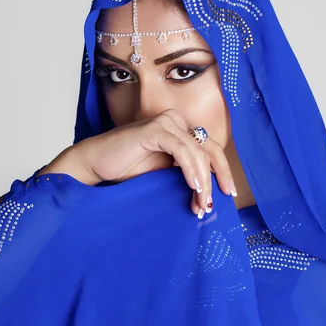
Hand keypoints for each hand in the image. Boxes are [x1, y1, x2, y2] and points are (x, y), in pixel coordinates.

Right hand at [40, 109, 235, 216]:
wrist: (95, 163)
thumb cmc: (126, 169)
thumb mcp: (163, 172)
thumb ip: (185, 173)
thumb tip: (210, 191)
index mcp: (180, 129)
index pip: (211, 148)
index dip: (223, 171)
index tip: (230, 194)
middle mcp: (175, 121)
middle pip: (210, 149)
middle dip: (217, 178)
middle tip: (217, 203)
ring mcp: (165, 122)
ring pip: (197, 153)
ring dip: (203, 182)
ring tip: (201, 204)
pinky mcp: (154, 129)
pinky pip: (182, 150)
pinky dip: (191, 170)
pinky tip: (195, 187)